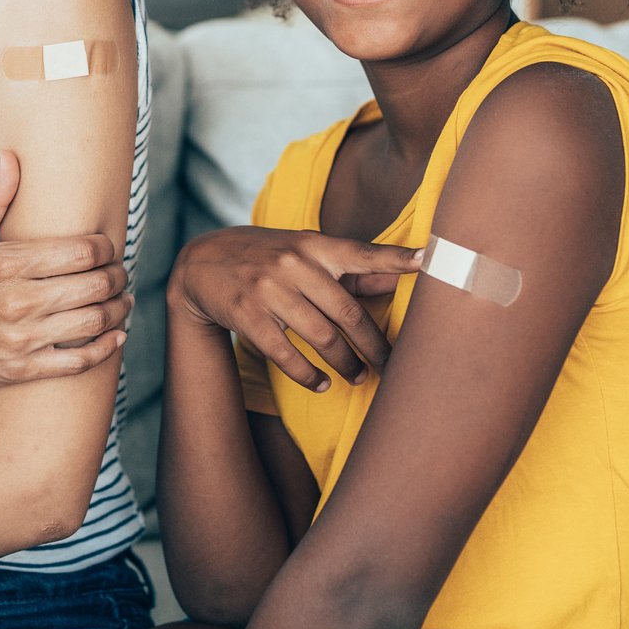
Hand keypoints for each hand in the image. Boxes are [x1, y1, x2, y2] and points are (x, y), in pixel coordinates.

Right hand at [0, 150, 132, 391]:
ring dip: (118, 310)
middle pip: (95, 285)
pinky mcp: (22, 369)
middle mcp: (19, 300)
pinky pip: (78, 361)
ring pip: (93, 321)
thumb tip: (10, 155)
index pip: (82, 251)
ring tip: (122, 301)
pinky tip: (115, 335)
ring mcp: (22, 338)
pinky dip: (105, 348)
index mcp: (9, 263)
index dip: (106, 248)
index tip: (108, 248)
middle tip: (120, 274)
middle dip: (117, 277)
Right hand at [169, 225, 425, 391]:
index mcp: (313, 245)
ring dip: (345, 364)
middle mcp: (292, 264)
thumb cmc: (267, 257)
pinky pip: (286, 355)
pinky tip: (322, 383)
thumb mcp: (305, 252)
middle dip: (374, 344)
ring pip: (320, 337)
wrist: (202, 263)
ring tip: (358, 377)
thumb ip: (351, 267)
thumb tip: (403, 274)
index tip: (427, 260)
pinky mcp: (248, 316)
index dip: (395, 258)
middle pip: (347, 312)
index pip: (361, 252)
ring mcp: (268, 290)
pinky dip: (309, 375)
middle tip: (391, 366)